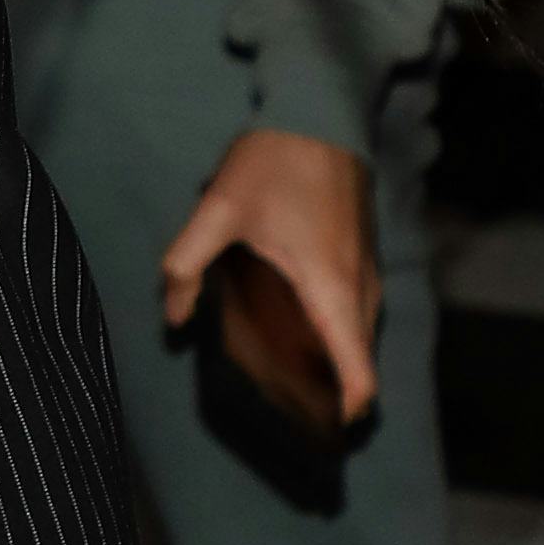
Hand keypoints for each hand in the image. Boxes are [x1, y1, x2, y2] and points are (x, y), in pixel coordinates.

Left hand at [161, 127, 383, 421]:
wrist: (320, 112)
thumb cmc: (274, 162)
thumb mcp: (218, 209)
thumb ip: (187, 264)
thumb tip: (174, 318)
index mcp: (332, 290)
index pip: (359, 373)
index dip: (346, 411)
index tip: (321, 432)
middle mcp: (362, 289)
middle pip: (359, 362)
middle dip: (333, 393)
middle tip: (288, 410)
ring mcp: (369, 271)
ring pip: (362, 336)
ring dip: (337, 362)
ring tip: (291, 378)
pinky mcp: (365, 255)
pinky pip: (359, 312)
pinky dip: (340, 334)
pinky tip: (300, 329)